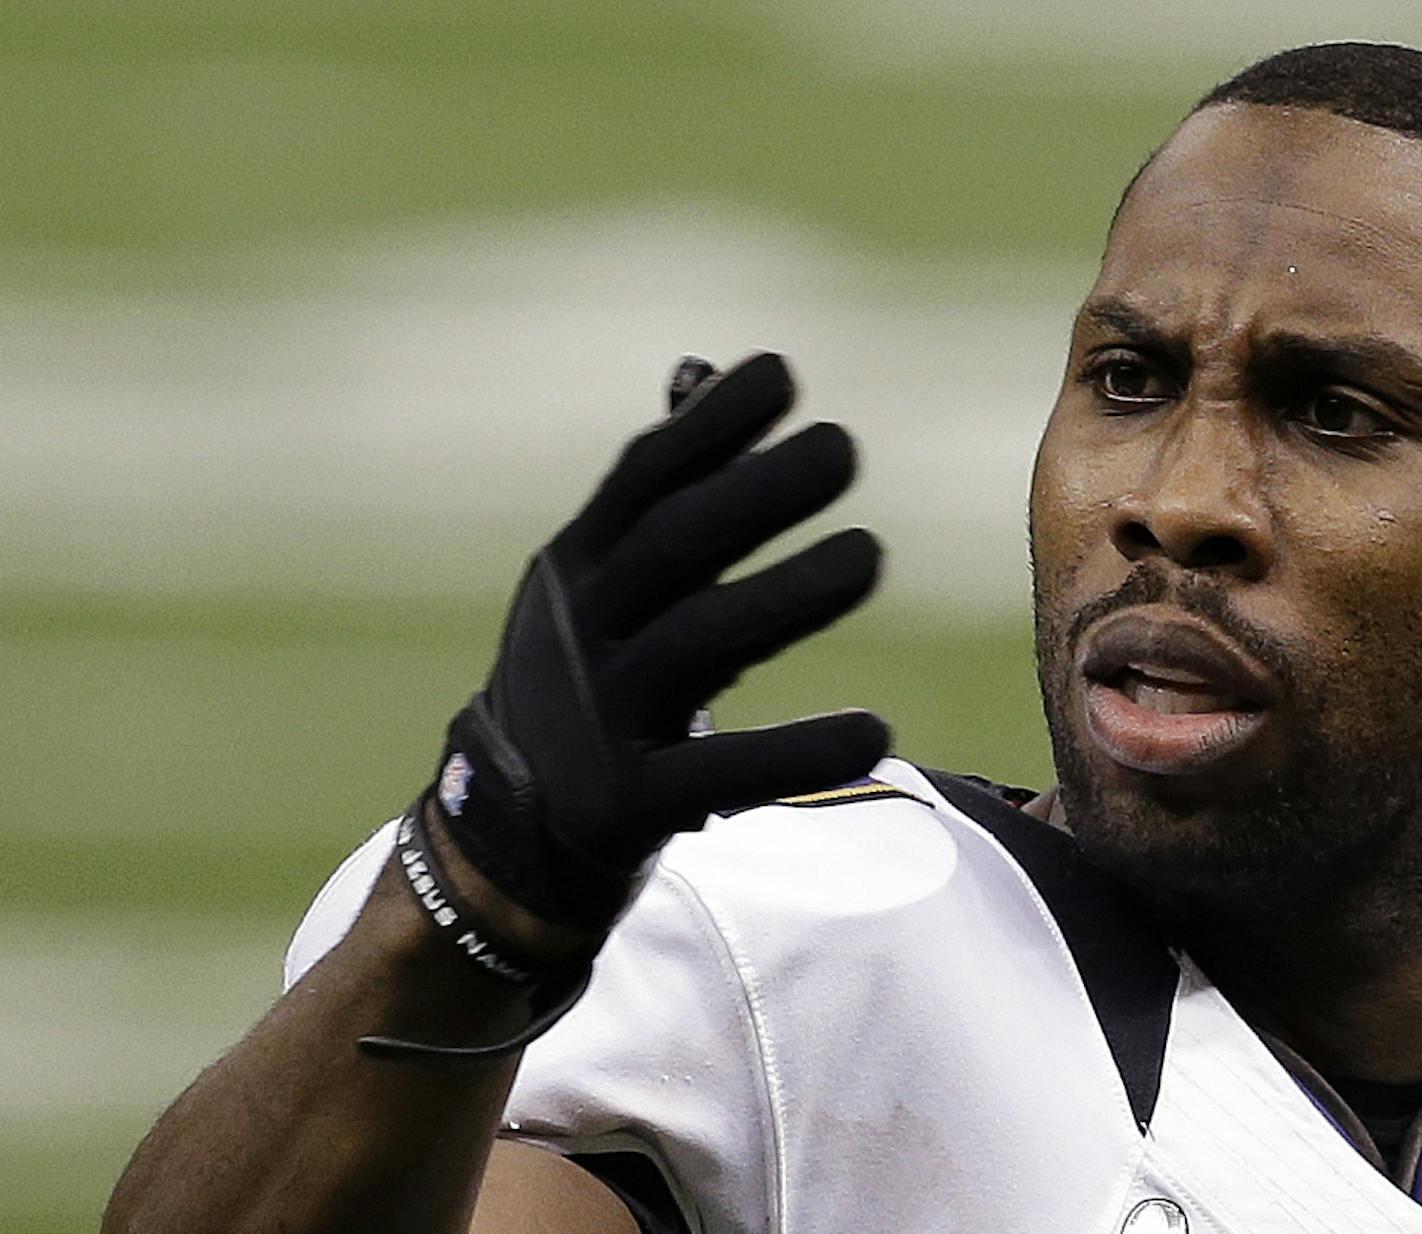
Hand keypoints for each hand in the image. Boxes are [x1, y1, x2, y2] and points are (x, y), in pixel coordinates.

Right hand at [428, 352, 888, 937]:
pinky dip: (796, 750)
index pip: (642, 480)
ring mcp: (595, 718)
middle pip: (671, 547)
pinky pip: (718, 772)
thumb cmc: (589, 683)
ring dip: (786, 595)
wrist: (501, 840)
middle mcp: (579, 633)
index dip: (708, 428)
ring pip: (696, 642)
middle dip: (756, 491)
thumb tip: (702, 370)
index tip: (779, 374)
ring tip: (871, 553)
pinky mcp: (623, 804)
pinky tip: (875, 729)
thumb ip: (660, 491)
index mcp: (576, 569)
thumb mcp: (606, 583)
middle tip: (844, 446)